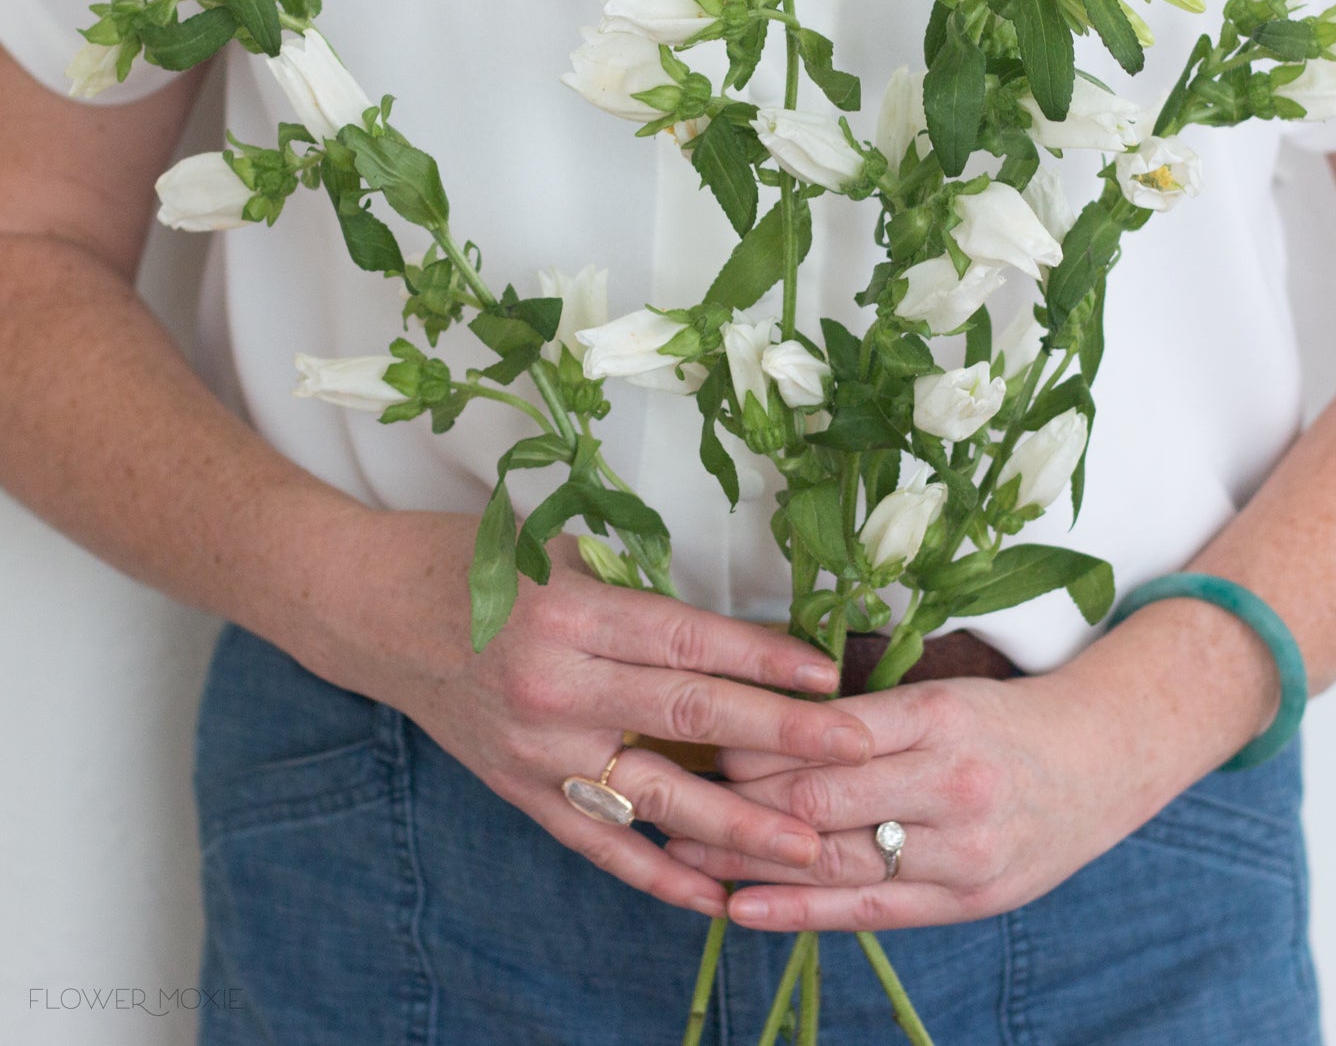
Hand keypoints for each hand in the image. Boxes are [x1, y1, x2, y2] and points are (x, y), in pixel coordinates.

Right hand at [298, 510, 872, 918]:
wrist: (366, 608)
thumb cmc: (468, 563)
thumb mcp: (555, 553)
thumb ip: (636, 596)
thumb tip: (729, 635)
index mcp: (572, 612)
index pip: (688, 641)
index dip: (764, 658)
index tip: (828, 674)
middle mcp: (556, 685)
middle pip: (689, 715)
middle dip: (781, 738)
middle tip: (854, 755)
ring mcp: (535, 748)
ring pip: (655, 795)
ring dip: (737, 824)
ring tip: (809, 846)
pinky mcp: (517, 790)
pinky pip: (597, 841)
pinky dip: (654, 874)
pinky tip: (711, 895)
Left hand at [666, 672, 1163, 931]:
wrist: (1103, 761)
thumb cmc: (1003, 718)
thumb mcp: (937, 694)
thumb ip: (861, 719)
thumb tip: (758, 725)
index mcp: (936, 717)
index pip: (821, 739)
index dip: (753, 745)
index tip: (702, 739)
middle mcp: (950, 785)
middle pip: (818, 802)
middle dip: (739, 802)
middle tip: (676, 794)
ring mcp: (961, 852)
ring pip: (835, 862)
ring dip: (749, 861)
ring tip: (681, 855)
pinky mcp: (966, 900)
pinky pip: (869, 912)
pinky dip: (799, 912)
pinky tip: (742, 908)